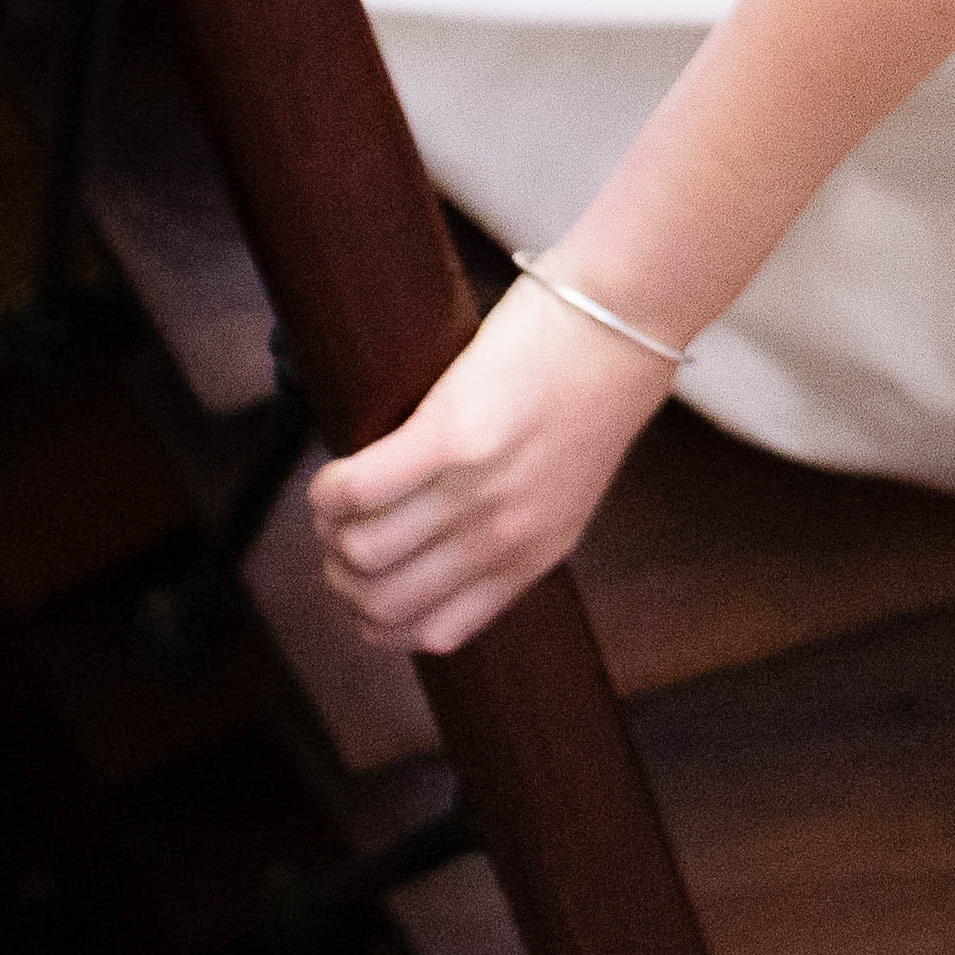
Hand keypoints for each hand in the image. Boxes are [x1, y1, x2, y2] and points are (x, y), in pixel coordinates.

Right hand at [305, 277, 682, 655]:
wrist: (625, 321)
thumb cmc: (592, 388)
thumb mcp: (566, 489)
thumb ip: (514, 527)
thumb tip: (444, 544)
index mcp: (534, 556)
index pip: (434, 632)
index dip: (376, 619)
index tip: (359, 585)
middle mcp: (504, 537)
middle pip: (385, 601)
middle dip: (341, 577)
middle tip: (336, 534)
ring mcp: (478, 491)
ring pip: (363, 551)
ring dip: (330, 530)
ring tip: (334, 496)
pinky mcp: (452, 435)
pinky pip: (359, 489)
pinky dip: (329, 489)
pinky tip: (334, 472)